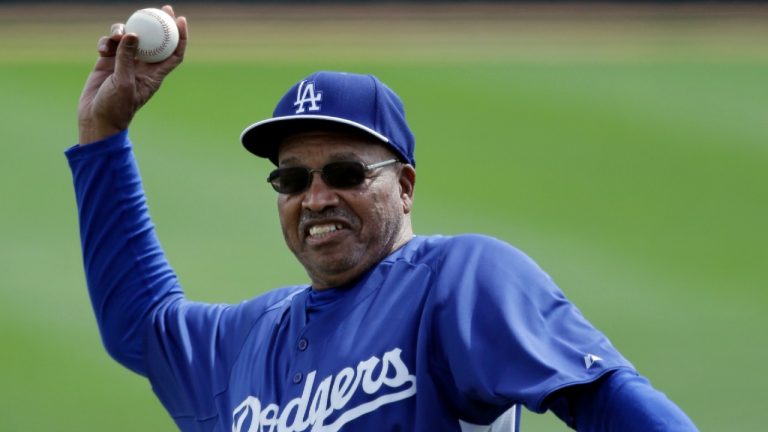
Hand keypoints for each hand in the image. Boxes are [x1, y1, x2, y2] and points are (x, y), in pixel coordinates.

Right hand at [77, 5, 187, 143]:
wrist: (95, 119)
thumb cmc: (115, 108)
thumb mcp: (123, 83)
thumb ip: (127, 58)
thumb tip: (133, 34)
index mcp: (154, 75)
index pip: (173, 53)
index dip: (180, 37)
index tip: (181, 20)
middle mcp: (142, 67)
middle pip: (155, 41)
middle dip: (159, 23)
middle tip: (161, 7)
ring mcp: (124, 63)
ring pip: (130, 38)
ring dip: (123, 31)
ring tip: (117, 34)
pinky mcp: (107, 62)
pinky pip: (110, 44)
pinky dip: (106, 41)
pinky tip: (102, 47)